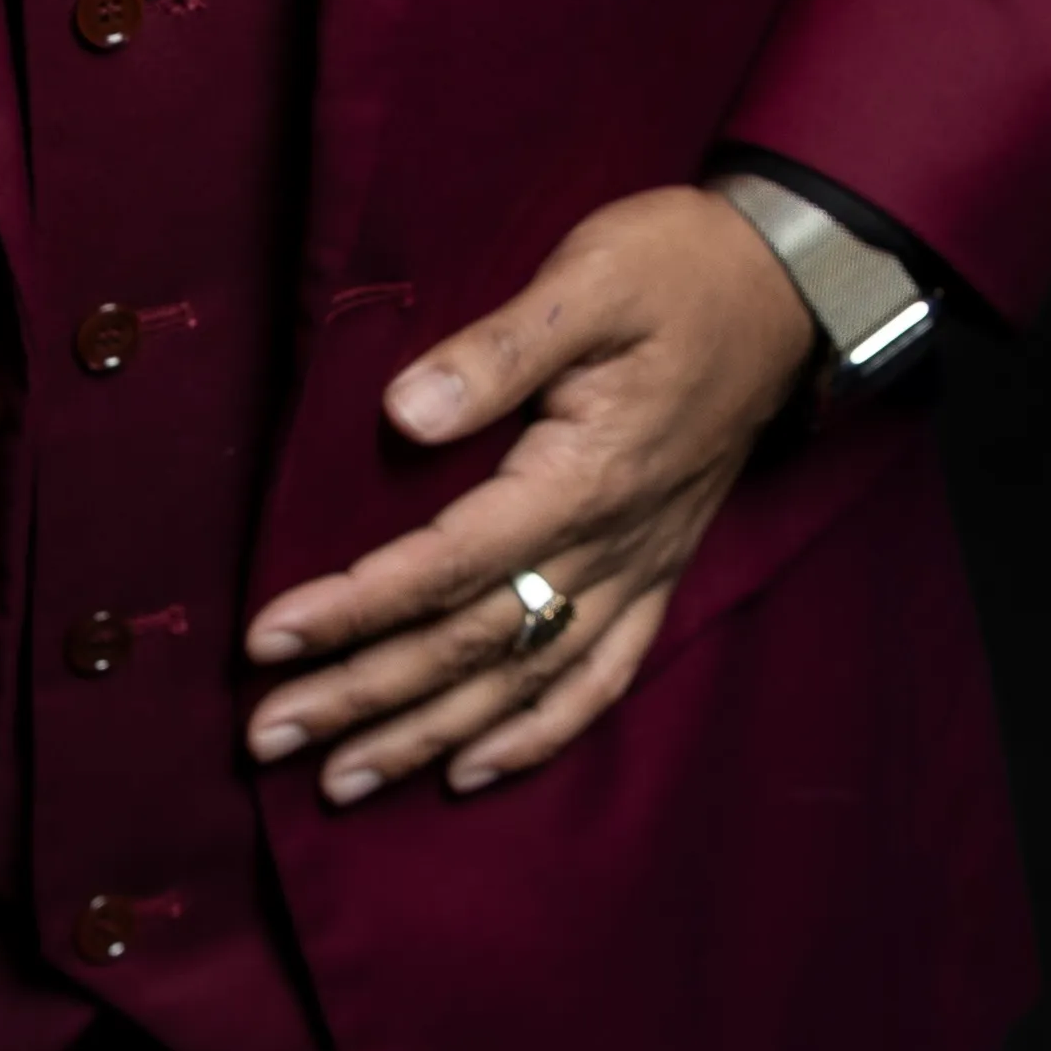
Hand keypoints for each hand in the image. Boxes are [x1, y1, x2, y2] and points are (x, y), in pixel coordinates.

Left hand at [244, 188, 819, 800]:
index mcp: (582, 477)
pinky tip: (473, 771)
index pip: (445, 565)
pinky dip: (536, 734)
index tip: (268, 640)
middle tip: (268, 736)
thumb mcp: (587, 283)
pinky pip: (598, 678)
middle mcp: (610, 543)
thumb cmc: (674, 270)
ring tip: (341, 780)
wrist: (783, 286)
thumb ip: (496, 354)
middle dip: (364, 695)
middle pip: (469, 643)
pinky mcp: (658, 571)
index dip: (353, 609)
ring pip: (522, 678)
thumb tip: (405, 412)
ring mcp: (638, 566)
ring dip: (428, 736)